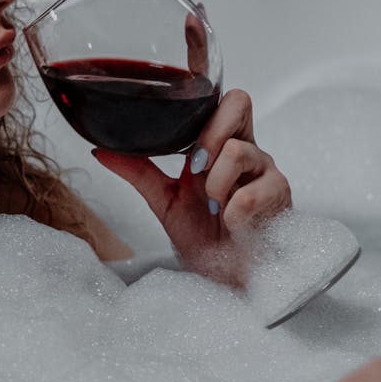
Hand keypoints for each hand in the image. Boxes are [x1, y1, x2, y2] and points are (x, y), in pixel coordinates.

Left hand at [92, 88, 290, 286]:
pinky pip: (251, 193)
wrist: (229, 280)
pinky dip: (233, 212)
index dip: (204, 103)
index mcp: (223, 146)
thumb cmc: (207, 238)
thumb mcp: (166, 201)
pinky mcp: (281, 197)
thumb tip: (100, 150)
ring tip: (215, 206)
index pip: (223, 101)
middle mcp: (248, 150)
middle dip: (209, 134)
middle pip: (238, 102)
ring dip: (215, 183)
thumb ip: (139, 171)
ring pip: (237, 150)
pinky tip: (233, 224)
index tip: (182, 140)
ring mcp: (267, 171)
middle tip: (194, 166)